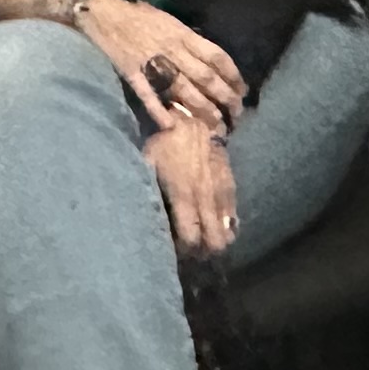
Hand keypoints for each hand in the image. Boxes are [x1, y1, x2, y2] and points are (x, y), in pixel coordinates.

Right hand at [72, 0, 246, 134]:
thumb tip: (209, 60)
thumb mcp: (169, 21)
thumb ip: (188, 40)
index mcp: (183, 34)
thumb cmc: (138, 15)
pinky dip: (160, 111)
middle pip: (206, 77)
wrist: (102, 11)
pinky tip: (173, 126)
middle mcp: (172, 49)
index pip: (217, 56)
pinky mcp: (132, 74)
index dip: (233, 76)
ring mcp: (152, 63)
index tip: (242, 91)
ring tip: (217, 126)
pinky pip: (149, 95)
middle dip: (225, 98)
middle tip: (236, 115)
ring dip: (203, 110)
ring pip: (183, 90)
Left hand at [147, 124, 237, 259]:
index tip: (173, 251)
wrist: (192, 117)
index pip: (190, 237)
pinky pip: (233, 215)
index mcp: (183, 194)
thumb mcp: (146, 164)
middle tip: (189, 252)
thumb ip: (145, 190)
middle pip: (212, 241)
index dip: (183, 251)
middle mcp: (205, 197)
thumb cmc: (163, 142)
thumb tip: (134, 216)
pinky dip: (226, 226)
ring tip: (201, 243)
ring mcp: (220, 191)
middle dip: (201, 252)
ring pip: (226, 232)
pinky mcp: (230, 183)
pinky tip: (217, 229)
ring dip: (214, 241)